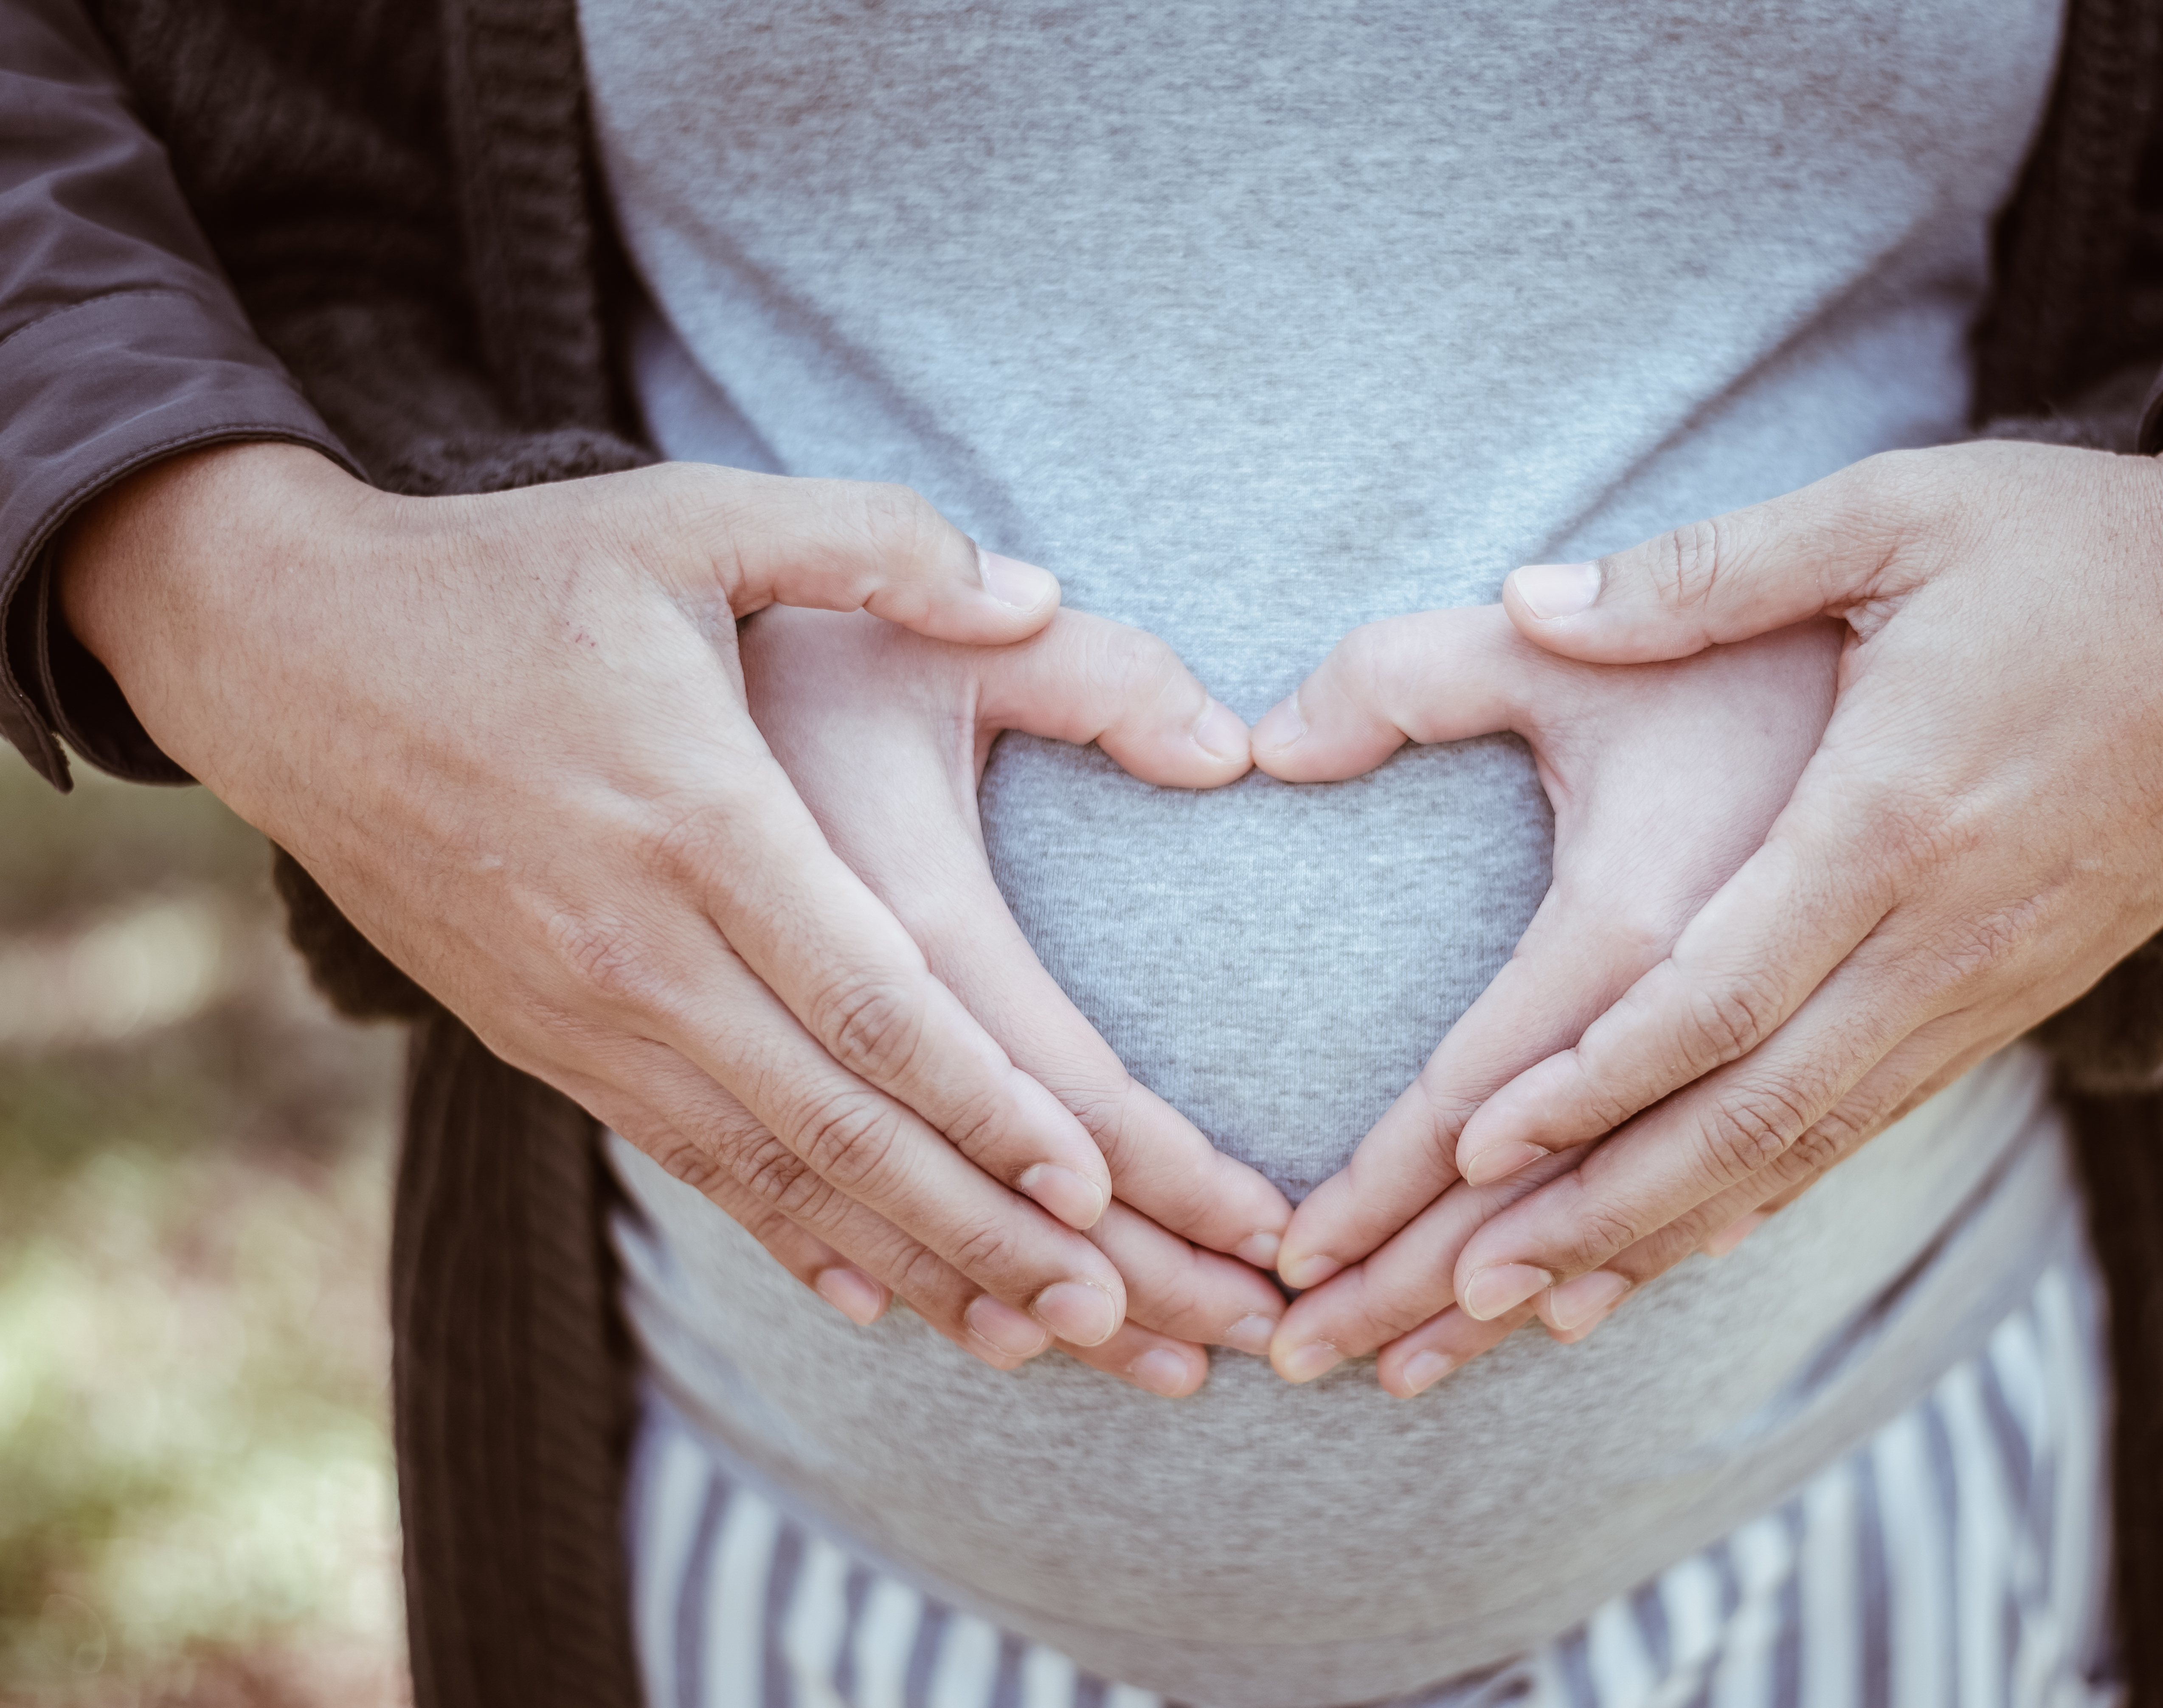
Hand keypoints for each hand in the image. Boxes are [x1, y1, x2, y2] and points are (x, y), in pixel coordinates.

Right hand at [58, 443, 1284, 1374]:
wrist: (289, 656)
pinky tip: (874, 1294)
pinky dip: (791, 1235)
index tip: (1096, 1181)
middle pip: (839, 1122)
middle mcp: (642, 947)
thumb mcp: (692, 517)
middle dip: (981, 1225)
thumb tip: (1034, 588)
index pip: (873, 1004)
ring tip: (1029, 1334)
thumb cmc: (514, 577)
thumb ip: (873, 538)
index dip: (987, 1105)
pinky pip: (691, 1163)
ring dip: (908, 1256)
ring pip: (773, 1170)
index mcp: (700, 819)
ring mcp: (585, 1010)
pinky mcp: (545, 1040)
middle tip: (1108, 1308)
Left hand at [1349, 381, 2162, 1343]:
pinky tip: (1694, 1233)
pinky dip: (1775, 1187)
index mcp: (1893, 811)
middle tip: (1475, 1287)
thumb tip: (1529, 599)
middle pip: (1757, 1109)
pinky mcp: (2025, 992)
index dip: (1591, 1084)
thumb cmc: (2075, 545)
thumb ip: (1704, 570)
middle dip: (1606, 1205)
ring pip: (1815, 1139)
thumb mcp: (1891, 512)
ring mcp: (1995, 976)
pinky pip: (1878, 1117)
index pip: (1718, 994)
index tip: (1473, 1149)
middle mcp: (1947, 929)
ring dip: (1675, 1223)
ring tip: (1551, 1298)